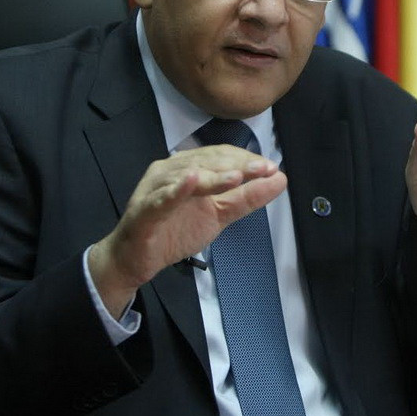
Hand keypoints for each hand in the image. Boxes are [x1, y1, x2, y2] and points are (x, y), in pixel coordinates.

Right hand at [89, 145, 286, 313]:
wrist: (136, 260)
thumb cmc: (174, 231)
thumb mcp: (219, 215)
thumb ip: (247, 198)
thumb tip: (279, 180)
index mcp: (188, 168)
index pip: (220, 156)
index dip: (245, 159)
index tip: (271, 167)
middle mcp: (171, 171)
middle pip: (206, 162)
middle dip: (236, 165)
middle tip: (263, 169)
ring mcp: (156, 189)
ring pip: (187, 176)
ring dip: (213, 176)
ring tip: (237, 176)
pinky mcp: (144, 210)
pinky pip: (161, 199)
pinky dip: (177, 190)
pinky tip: (193, 181)